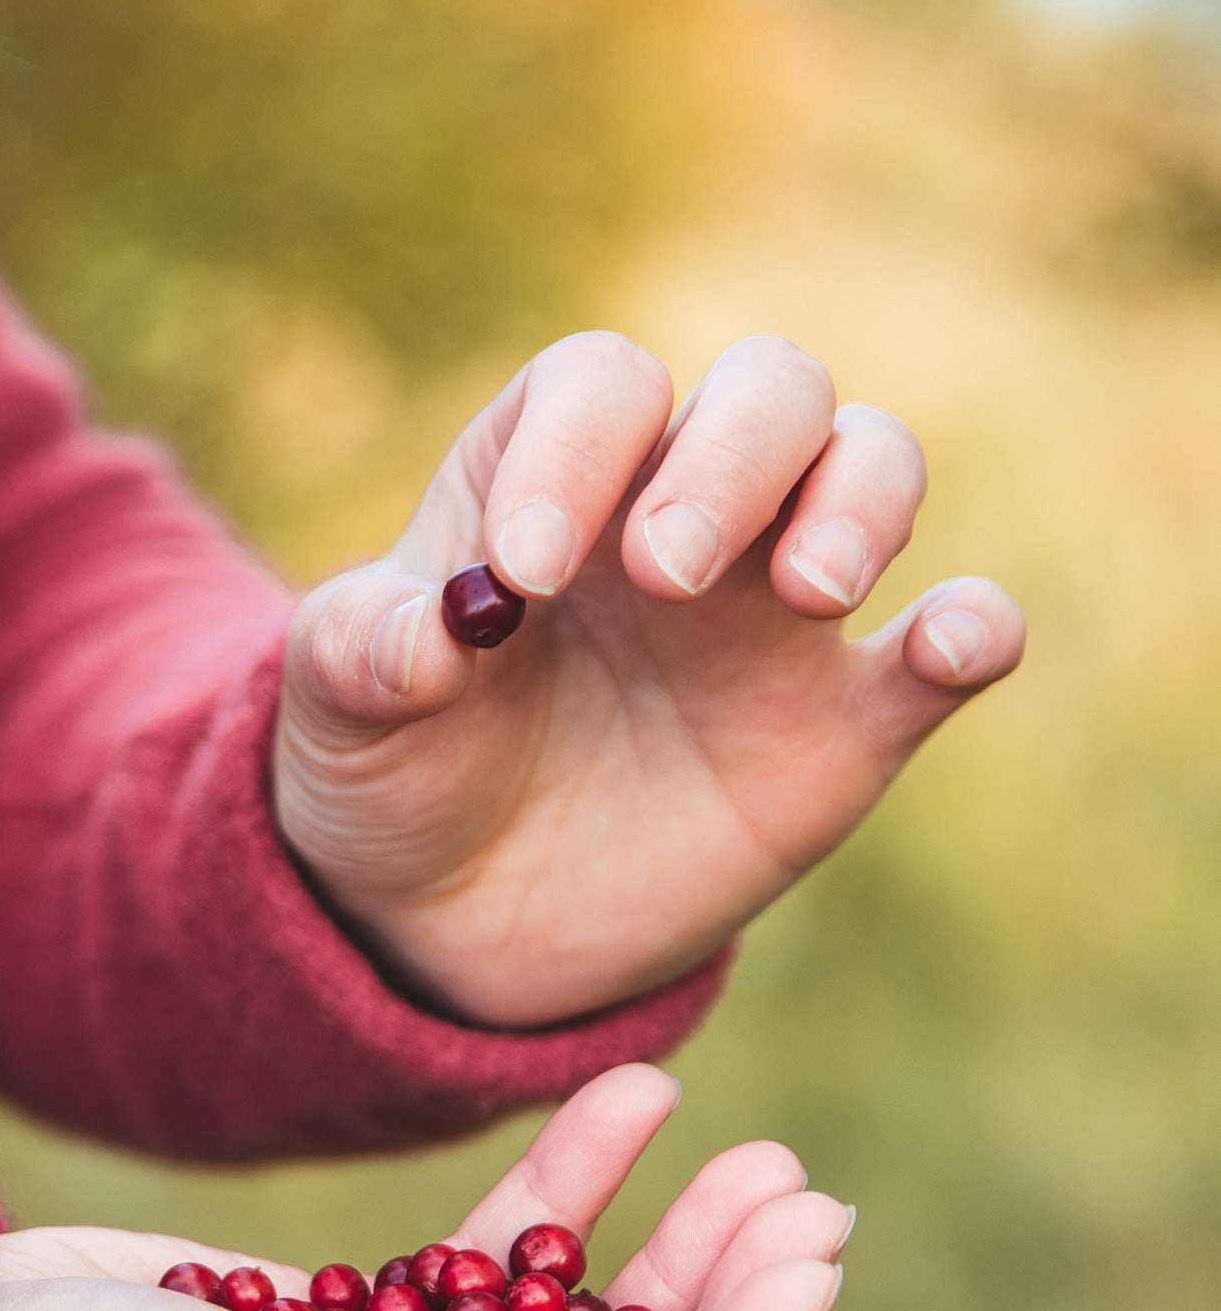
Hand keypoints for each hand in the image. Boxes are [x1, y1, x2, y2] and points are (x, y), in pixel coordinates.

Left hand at [272, 332, 1026, 1024]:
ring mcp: (775, 609)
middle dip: (733, 457)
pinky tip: (945, 646)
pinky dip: (972, 627)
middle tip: (666, 574)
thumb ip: (365, 654)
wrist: (450, 921)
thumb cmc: (393, 771)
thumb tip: (434, 634)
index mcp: (550, 472)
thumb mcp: (337, 716)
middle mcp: (682, 508)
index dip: (573, 455)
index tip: (523, 578)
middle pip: (767, 391)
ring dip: (862, 503)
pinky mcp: (845, 724)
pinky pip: (950, 642)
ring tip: (807, 594)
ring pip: (873, 467)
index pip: (600, 388)